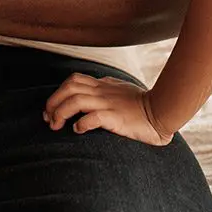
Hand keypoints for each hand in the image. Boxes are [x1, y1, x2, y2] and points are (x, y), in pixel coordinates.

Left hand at [44, 73, 171, 144]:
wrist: (163, 111)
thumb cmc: (142, 105)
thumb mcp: (119, 91)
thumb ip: (104, 90)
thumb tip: (88, 96)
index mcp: (103, 85)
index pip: (73, 81)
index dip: (57, 94)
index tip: (50, 111)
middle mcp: (103, 92)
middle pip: (69, 87)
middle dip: (53, 102)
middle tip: (48, 119)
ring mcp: (109, 104)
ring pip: (75, 100)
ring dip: (60, 113)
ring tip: (57, 126)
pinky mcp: (116, 118)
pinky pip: (93, 117)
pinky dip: (81, 123)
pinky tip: (78, 130)